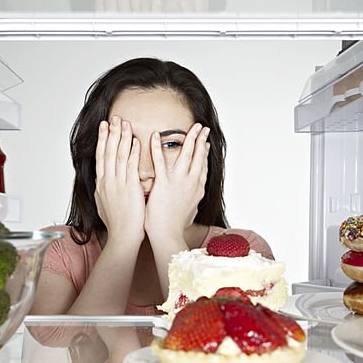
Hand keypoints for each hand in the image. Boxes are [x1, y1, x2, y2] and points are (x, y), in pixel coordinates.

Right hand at [95, 116, 145, 246]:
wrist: (122, 237)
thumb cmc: (117, 224)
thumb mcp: (104, 204)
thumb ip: (104, 191)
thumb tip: (101, 184)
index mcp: (101, 184)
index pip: (101, 156)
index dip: (103, 139)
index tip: (105, 126)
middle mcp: (107, 181)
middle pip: (108, 151)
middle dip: (111, 133)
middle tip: (114, 117)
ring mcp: (118, 184)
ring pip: (119, 155)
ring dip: (122, 138)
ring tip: (124, 123)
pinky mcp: (130, 188)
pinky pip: (131, 166)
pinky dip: (133, 153)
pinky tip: (135, 141)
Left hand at [143, 122, 209, 242]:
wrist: (168, 235)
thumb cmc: (175, 227)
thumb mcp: (189, 212)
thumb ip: (192, 202)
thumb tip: (194, 201)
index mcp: (197, 190)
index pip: (203, 167)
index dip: (205, 154)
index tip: (206, 143)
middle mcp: (192, 183)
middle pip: (199, 157)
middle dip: (202, 140)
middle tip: (203, 128)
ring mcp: (179, 182)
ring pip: (187, 155)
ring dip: (190, 138)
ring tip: (192, 127)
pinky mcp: (164, 184)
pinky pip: (160, 161)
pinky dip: (157, 147)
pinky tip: (156, 135)